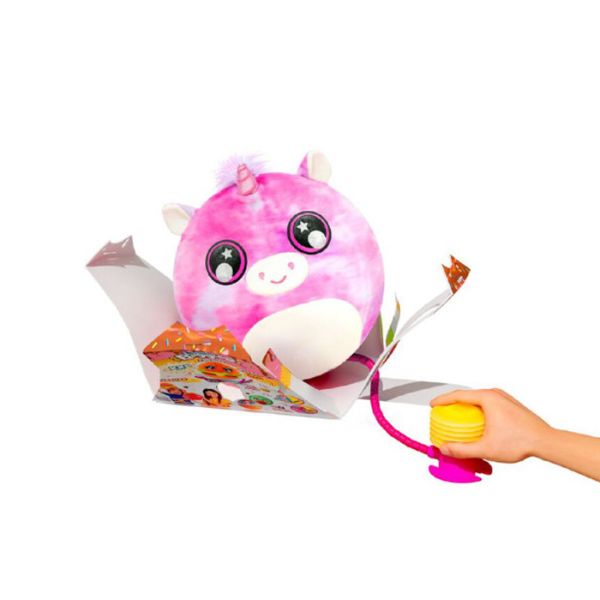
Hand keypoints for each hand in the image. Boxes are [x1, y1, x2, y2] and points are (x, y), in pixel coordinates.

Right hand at [430, 388, 551, 462]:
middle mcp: (495, 394)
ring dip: (466, 408)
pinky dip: (478, 411)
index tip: (433, 405)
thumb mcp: (486, 448)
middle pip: (467, 396)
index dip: (442, 400)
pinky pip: (488, 404)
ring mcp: (504, 399)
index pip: (458, 395)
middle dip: (453, 404)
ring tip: (458, 419)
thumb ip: (462, 449)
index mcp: (487, 398)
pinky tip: (477, 424)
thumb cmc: (521, 441)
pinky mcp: (510, 405)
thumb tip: (445, 449)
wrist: (546, 442)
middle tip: (443, 414)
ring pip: (478, 400)